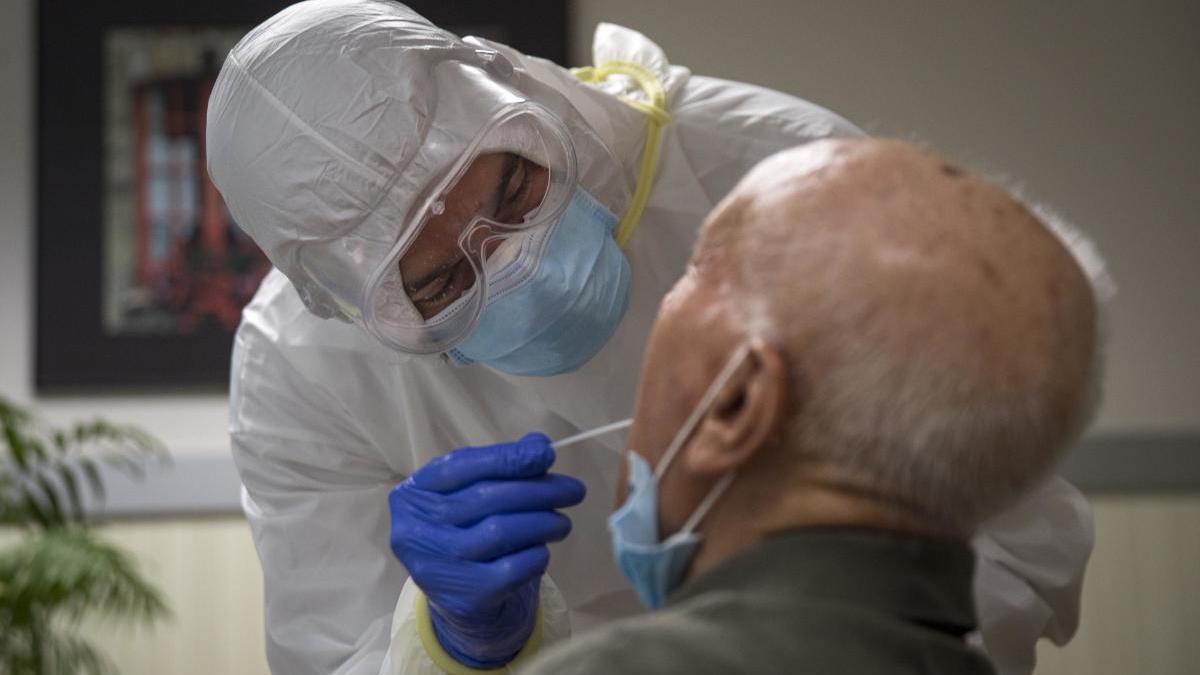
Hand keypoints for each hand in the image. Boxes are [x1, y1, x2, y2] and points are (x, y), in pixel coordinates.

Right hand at [389, 433, 585, 667]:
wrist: (458, 596)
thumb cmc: (464, 531)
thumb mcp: (470, 493)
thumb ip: (500, 465)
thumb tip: (539, 445)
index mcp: (414, 494)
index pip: (463, 466)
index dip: (508, 458)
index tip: (547, 454)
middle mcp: (417, 529)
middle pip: (487, 498)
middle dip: (539, 490)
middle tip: (573, 490)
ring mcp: (438, 567)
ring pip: (502, 532)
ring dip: (544, 523)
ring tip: (562, 522)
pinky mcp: (464, 598)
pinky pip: (513, 568)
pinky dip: (536, 555)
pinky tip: (542, 551)